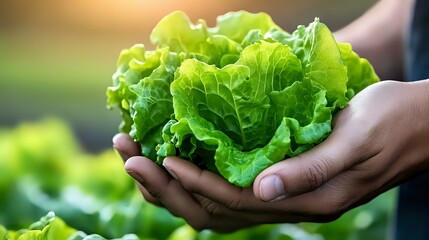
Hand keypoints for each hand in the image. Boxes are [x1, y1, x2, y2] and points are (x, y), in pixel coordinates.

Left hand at [113, 80, 428, 232]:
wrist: (419, 125)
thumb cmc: (391, 122)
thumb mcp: (356, 139)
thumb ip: (310, 170)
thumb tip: (262, 191)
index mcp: (309, 201)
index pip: (238, 200)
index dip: (196, 182)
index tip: (161, 159)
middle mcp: (291, 206)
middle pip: (218, 210)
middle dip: (170, 189)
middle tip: (129, 161)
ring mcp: (286, 198)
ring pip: (218, 208)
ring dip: (176, 188)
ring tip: (140, 164)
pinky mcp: (284, 183)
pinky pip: (232, 194)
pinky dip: (199, 184)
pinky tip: (177, 168)